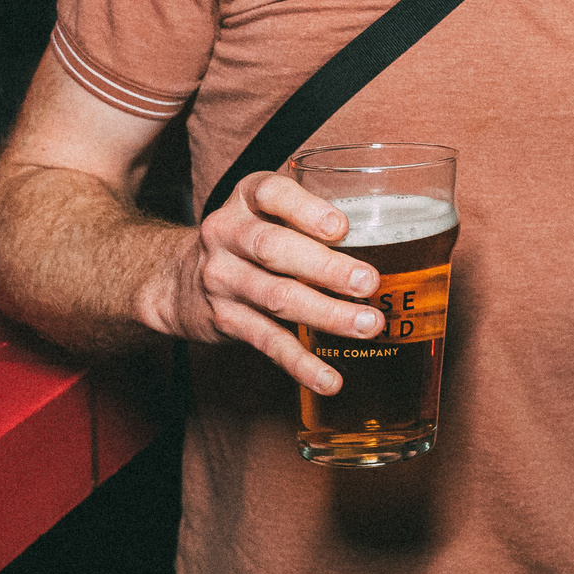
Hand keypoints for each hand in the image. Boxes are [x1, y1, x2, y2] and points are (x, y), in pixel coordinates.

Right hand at [156, 171, 386, 394]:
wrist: (176, 279)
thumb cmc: (249, 236)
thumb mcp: (268, 210)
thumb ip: (314, 213)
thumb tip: (396, 233)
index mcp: (246, 199)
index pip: (271, 194)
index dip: (306, 210)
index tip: (341, 228)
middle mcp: (228, 235)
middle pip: (274, 250)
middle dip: (326, 268)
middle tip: (369, 282)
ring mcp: (223, 280)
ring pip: (276, 298)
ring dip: (326, 314)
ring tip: (368, 325)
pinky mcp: (227, 321)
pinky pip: (268, 343)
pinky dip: (301, 364)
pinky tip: (331, 379)